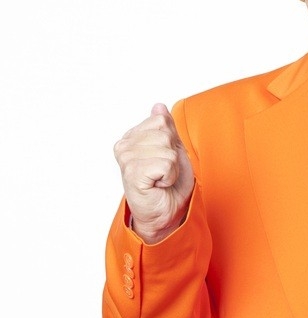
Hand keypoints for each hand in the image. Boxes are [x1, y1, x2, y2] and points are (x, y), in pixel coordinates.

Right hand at [114, 103, 194, 243]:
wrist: (166, 212)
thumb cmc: (169, 183)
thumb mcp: (173, 149)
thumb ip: (166, 127)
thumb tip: (158, 106)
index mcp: (132, 137)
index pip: (161, 120)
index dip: (172, 141)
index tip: (164, 159)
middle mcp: (124, 146)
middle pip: (164, 133)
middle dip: (172, 154)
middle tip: (164, 172)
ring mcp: (126, 159)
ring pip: (166, 149)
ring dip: (172, 168)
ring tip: (161, 179)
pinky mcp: (132, 173)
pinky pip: (165, 164)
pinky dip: (169, 176)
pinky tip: (158, 185)